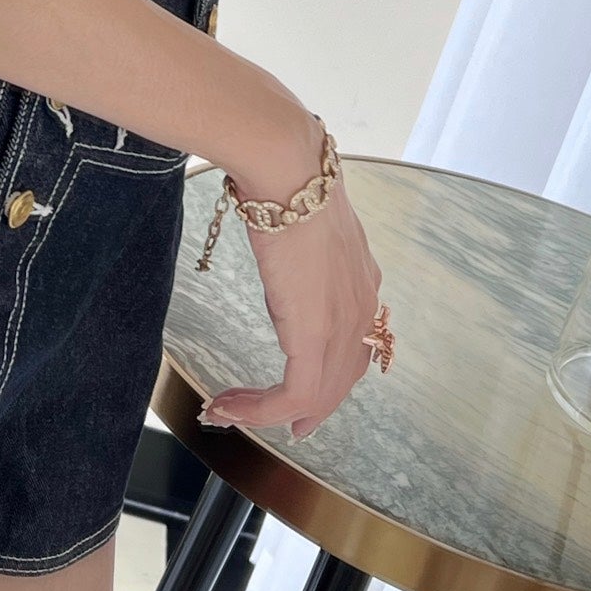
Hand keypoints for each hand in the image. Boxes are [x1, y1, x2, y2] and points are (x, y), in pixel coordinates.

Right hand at [202, 118, 385, 439]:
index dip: (326, 384)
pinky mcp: (314, 336)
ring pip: (315, 396)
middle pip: (339, 384)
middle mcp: (362, 311)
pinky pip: (293, 395)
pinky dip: (260, 409)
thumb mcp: (303, 221)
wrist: (287, 171)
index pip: (352, 351)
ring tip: (228, 410)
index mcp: (362, 284)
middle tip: (259, 419)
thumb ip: (302, 246)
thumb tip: (279, 235)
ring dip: (267, 411)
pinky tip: (229, 406)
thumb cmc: (284, 180)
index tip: (296, 403)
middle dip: (299, 410)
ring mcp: (343, 326)